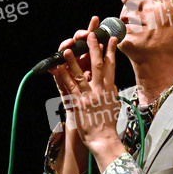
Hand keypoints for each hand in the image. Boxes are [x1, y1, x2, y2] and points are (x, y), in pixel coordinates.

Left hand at [50, 16, 125, 170]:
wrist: (104, 139)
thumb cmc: (108, 124)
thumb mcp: (114, 105)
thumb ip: (112, 92)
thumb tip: (112, 84)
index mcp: (110, 90)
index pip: (111, 67)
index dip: (110, 52)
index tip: (111, 39)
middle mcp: (100, 91)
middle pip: (98, 66)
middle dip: (94, 48)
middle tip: (91, 34)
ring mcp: (89, 97)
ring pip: (80, 75)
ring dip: (73, 61)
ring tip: (68, 49)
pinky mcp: (79, 105)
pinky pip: (69, 88)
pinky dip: (63, 77)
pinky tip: (58, 69)